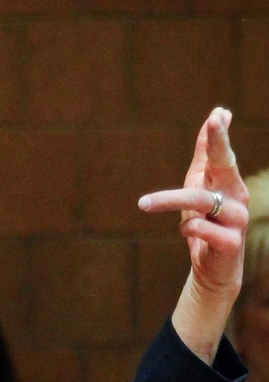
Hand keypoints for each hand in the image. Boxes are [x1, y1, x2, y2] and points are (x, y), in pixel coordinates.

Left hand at [137, 108, 248, 362]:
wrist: (214, 268)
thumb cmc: (207, 220)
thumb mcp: (200, 184)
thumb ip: (207, 152)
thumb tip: (219, 112)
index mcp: (228, 181)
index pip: (223, 153)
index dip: (219, 134)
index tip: (218, 114)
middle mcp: (237, 196)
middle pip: (224, 165)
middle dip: (217, 143)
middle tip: (213, 121)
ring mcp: (237, 220)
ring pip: (201, 200)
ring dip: (169, 199)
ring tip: (144, 203)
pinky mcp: (231, 244)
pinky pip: (200, 228)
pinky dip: (187, 228)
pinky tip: (186, 236)